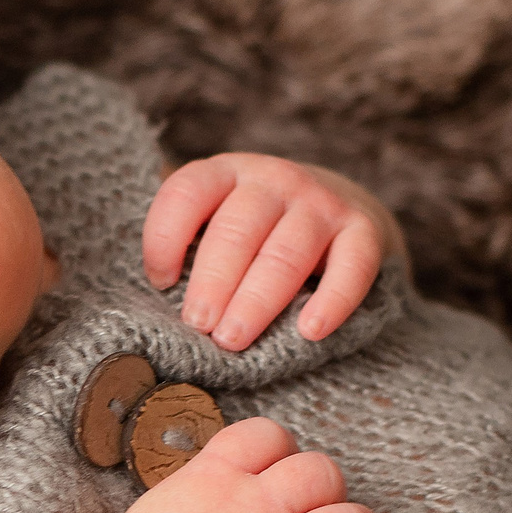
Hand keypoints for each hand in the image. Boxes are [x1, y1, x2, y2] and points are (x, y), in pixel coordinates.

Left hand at [142, 154, 404, 349]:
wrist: (336, 208)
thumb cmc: (253, 230)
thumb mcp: (214, 218)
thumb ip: (183, 242)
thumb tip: (148, 295)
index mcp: (225, 173)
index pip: (187, 193)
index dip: (165, 237)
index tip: (160, 282)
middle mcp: (274, 180)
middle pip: (237, 231)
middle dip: (214, 282)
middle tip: (199, 325)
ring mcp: (321, 203)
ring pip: (286, 254)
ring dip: (257, 300)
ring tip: (232, 339)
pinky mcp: (362, 231)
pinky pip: (351, 266)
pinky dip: (333, 300)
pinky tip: (310, 331)